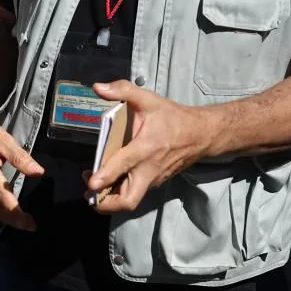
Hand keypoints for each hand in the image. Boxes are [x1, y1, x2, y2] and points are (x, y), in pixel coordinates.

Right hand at [0, 106, 42, 230]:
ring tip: (21, 223)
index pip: (2, 198)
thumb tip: (38, 172)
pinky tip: (9, 212)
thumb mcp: (5, 140)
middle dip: (12, 220)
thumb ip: (21, 158)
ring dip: (4, 218)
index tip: (30, 222)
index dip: (17, 212)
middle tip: (30, 226)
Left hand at [85, 80, 212, 212]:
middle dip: (106, 203)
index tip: (91, 184)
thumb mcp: (149, 99)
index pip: (123, 166)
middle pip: (128, 200)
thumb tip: (97, 87)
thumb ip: (123, 90)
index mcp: (145, 149)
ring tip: (93, 187)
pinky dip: (120, 193)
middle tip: (89, 192)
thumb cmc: (174, 118)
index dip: (106, 176)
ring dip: (110, 200)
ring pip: (130, 200)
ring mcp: (153, 179)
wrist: (202, 135)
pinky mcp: (155, 182)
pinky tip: (109, 182)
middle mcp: (148, 170)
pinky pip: (136, 193)